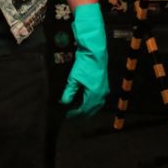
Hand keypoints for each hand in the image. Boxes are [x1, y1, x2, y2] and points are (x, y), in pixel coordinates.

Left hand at [61, 3, 108, 117]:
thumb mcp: (74, 78)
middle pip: (90, 110)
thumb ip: (69, 92)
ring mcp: (104, 90)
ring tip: (75, 109)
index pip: (83, 110)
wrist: (95, 52)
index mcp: (94, 95)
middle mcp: (102, 95)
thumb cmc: (84, 64)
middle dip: (80, 113)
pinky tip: (83, 101)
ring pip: (95, 106)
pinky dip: (90, 103)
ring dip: (86, 109)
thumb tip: (63, 103)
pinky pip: (97, 100)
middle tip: (69, 114)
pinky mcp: (104, 86)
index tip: (65, 115)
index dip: (74, 114)